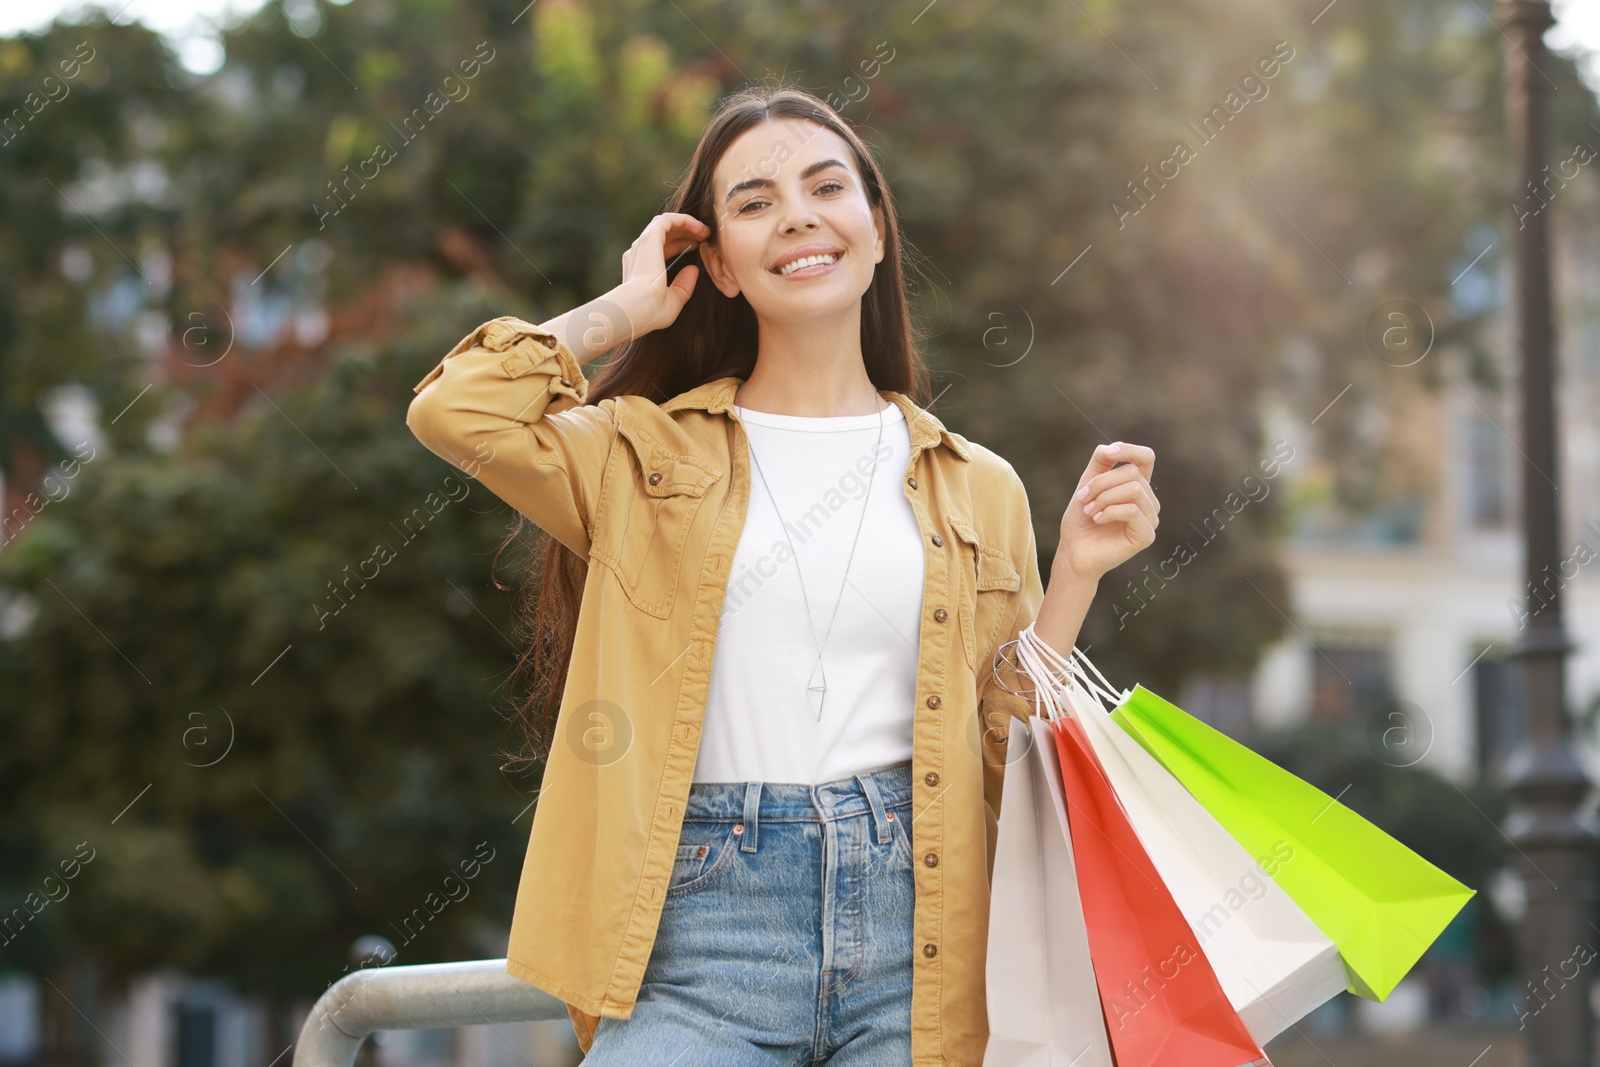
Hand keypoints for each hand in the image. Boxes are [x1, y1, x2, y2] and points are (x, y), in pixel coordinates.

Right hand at [613, 212, 711, 337]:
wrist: (637, 308)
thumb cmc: (651, 312)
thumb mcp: (673, 301)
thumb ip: (683, 286)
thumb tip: (693, 270)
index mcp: (641, 268)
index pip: (663, 249)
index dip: (682, 246)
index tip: (699, 247)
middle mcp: (639, 254)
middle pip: (664, 234)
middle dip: (685, 233)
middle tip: (705, 236)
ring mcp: (642, 244)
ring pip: (666, 224)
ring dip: (686, 225)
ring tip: (705, 231)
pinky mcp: (649, 237)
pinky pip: (668, 220)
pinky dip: (684, 220)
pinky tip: (700, 228)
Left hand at [1056, 441, 1159, 582]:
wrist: (1073, 551)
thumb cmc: (1081, 521)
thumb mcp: (1087, 484)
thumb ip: (1100, 463)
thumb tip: (1112, 447)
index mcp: (1137, 486)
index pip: (1146, 458)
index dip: (1129, 450)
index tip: (1108, 454)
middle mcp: (1148, 502)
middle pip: (1132, 473)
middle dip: (1101, 483)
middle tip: (1083, 499)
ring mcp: (1150, 519)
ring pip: (1133, 489)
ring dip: (1103, 498)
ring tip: (1090, 511)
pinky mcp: (1146, 535)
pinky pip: (1131, 510)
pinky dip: (1109, 511)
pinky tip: (1098, 521)